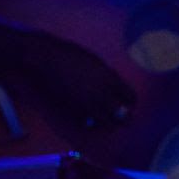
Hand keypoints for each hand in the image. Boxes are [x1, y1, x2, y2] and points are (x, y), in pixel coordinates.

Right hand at [12, 31, 134, 128]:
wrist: (47, 58)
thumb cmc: (72, 55)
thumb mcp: (97, 62)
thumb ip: (109, 76)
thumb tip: (116, 85)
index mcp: (111, 79)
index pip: (131, 98)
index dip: (130, 102)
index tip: (126, 103)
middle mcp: (102, 94)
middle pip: (123, 116)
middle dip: (122, 117)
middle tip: (118, 116)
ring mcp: (87, 104)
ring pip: (105, 124)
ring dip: (106, 122)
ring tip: (102, 118)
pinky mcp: (72, 110)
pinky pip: (86, 124)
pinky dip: (88, 123)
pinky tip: (86, 118)